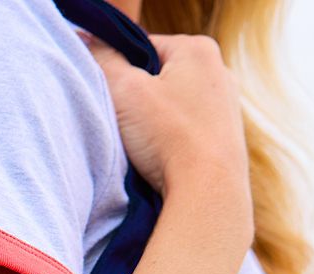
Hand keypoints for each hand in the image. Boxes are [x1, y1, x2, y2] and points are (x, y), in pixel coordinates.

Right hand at [81, 30, 250, 207]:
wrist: (208, 193)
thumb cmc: (169, 138)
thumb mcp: (124, 90)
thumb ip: (103, 59)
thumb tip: (87, 40)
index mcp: (197, 49)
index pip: (142, 48)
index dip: (118, 72)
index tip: (110, 99)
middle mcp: (219, 72)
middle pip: (158, 78)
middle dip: (137, 100)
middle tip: (123, 125)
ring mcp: (226, 108)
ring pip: (172, 108)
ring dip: (153, 125)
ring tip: (143, 147)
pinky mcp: (225, 140)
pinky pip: (186, 133)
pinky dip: (170, 144)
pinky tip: (162, 160)